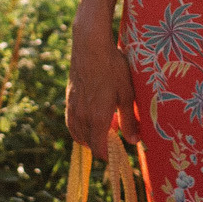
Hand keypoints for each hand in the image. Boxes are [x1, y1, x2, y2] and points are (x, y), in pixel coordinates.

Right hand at [65, 11, 139, 159]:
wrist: (90, 46)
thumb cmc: (113, 68)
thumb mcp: (127, 94)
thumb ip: (129, 120)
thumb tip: (134, 141)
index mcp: (97, 118)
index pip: (97, 148)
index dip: (106, 155)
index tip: (114, 155)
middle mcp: (82, 116)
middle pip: (86, 143)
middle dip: (98, 146)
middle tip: (112, 140)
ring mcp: (72, 107)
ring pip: (76, 133)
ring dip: (87, 137)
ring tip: (102, 130)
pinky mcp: (68, 98)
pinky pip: (71, 121)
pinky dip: (79, 127)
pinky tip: (89, 118)